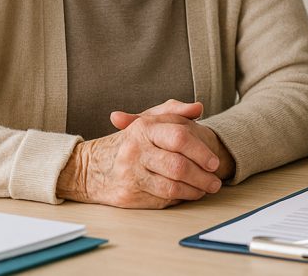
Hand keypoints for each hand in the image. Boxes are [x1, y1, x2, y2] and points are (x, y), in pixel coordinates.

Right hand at [56, 100, 224, 207]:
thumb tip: (198, 108)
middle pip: (178, 166)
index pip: (179, 137)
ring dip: (195, 190)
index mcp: (144, 128)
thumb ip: (175, 111)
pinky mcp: (129, 196)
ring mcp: (131, 174)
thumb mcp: (149, 120)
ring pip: (172, 187)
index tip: (214, 162)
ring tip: (207, 188)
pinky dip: (180, 198)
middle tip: (216, 181)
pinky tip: (188, 193)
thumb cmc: (131, 141)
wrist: (91, 167)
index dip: (201, 151)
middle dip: (203, 177)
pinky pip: (162, 200)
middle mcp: (135, 151)